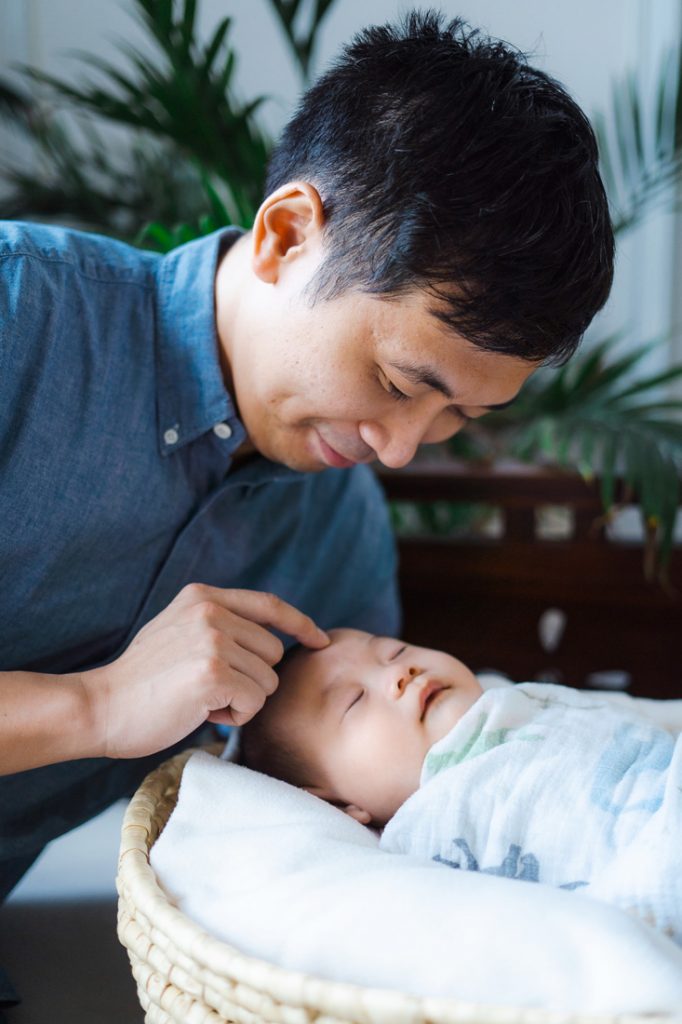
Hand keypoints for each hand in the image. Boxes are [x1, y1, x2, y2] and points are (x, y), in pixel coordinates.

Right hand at [82, 584, 328, 758]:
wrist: (102, 707)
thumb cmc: (143, 681)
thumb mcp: (180, 631)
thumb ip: (219, 624)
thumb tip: (271, 636)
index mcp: (203, 596)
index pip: (269, 604)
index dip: (299, 623)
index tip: (319, 639)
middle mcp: (210, 610)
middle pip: (273, 651)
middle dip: (253, 679)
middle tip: (211, 690)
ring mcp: (212, 639)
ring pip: (268, 680)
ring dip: (243, 700)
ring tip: (202, 700)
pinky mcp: (213, 672)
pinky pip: (255, 701)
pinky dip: (236, 715)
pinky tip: (203, 712)